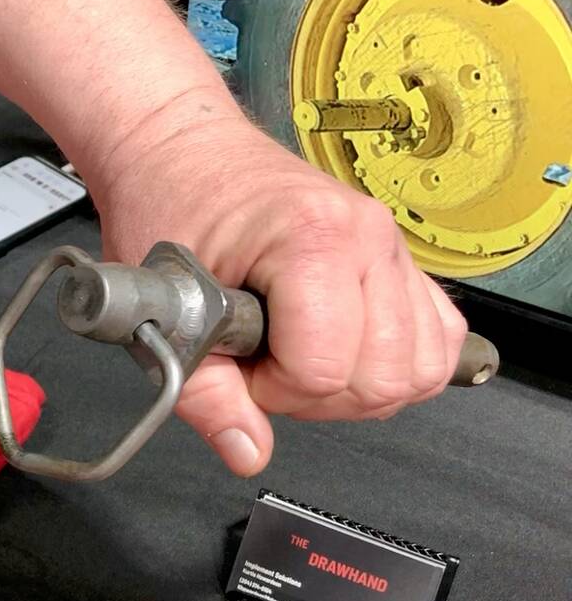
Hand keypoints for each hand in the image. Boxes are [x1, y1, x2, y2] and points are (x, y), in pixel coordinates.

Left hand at [90, 111, 467, 476]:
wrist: (180, 148)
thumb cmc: (168, 206)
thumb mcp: (162, 304)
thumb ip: (204, 392)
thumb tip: (246, 451)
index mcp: (310, 240)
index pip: (325, 369)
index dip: (274, 389)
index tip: (239, 363)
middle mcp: (367, 238)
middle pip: (385, 378)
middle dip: (317, 396)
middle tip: (264, 365)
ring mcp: (392, 247)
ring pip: (420, 367)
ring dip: (359, 386)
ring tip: (298, 357)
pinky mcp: (402, 260)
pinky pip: (437, 338)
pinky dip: (397, 364)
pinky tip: (341, 351)